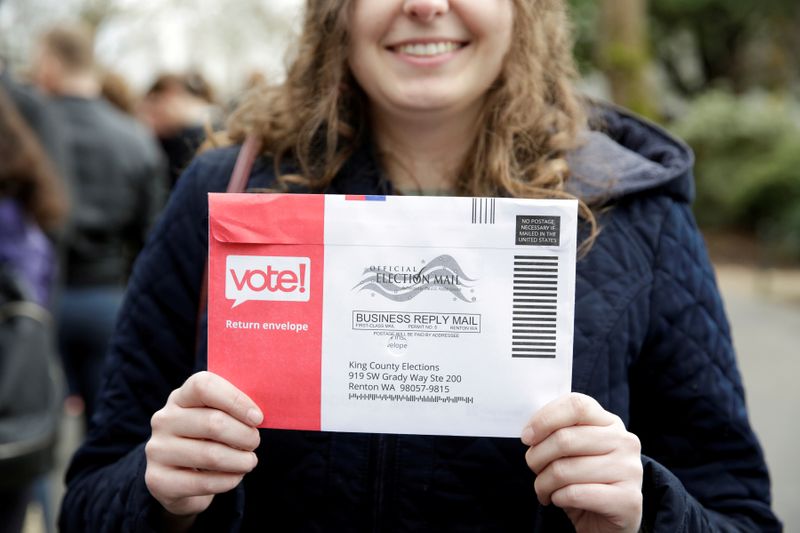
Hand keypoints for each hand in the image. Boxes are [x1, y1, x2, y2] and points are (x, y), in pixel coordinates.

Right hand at [145, 371, 262, 522]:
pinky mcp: (159, 480)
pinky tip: (235, 477)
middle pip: (213, 422)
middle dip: (244, 435)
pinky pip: (203, 483)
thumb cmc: (208, 439)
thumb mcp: (217, 416)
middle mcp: (164, 420)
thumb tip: (258, 416)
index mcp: (181, 397)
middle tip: (254, 442)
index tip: (257, 417)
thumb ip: (235, 409)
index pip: (204, 385)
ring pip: (211, 455)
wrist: (179, 479)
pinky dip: (228, 481)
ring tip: (249, 461)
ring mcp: (158, 450)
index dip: (235, 400)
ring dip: (240, 461)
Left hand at [521, 393, 642, 532]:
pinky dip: (557, 498)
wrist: (607, 523)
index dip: (544, 419)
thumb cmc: (583, 481)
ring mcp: (630, 470)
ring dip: (543, 483)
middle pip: (565, 439)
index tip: (527, 437)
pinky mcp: (628, 500)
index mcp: (610, 423)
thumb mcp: (573, 451)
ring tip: (544, 489)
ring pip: (565, 470)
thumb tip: (530, 432)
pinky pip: (575, 494)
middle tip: (533, 469)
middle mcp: (625, 442)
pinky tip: (559, 500)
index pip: (576, 405)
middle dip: (537, 457)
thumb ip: (559, 433)